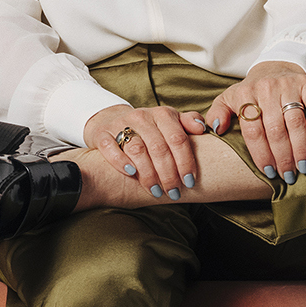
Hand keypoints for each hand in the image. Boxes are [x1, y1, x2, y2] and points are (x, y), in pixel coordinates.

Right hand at [83, 103, 208, 199]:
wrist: (113, 122)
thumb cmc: (150, 129)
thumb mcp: (170, 123)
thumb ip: (188, 123)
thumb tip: (202, 128)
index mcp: (162, 114)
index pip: (178, 138)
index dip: (186, 162)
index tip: (190, 182)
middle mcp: (142, 116)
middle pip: (159, 148)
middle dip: (169, 174)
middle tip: (174, 192)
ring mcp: (121, 124)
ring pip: (137, 150)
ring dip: (149, 174)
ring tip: (156, 191)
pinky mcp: (103, 134)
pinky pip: (111, 148)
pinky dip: (121, 162)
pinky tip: (131, 174)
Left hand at [205, 62, 305, 183]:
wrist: (274, 66)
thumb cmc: (250, 91)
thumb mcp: (229, 98)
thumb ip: (217, 113)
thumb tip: (215, 129)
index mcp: (245, 94)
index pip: (253, 130)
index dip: (261, 154)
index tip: (268, 172)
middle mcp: (266, 88)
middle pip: (275, 129)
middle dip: (282, 157)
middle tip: (288, 176)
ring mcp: (287, 84)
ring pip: (295, 121)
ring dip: (300, 147)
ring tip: (302, 167)